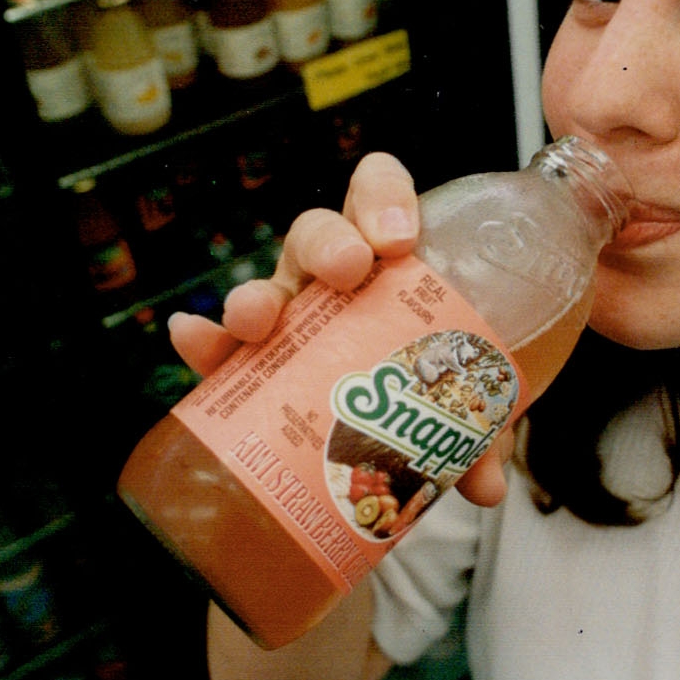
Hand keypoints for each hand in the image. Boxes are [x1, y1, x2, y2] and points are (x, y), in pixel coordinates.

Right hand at [164, 151, 515, 507]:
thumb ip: (482, 432)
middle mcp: (333, 279)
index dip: (383, 197)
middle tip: (349, 271)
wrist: (388, 437)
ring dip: (259, 297)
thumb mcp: (467, 404)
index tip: (400, 239)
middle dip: (329, 244)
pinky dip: (204, 342)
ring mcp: (292, 317)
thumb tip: (488, 485)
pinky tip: (191, 339)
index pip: (379, 194)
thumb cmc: (434, 389)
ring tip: (257, 319)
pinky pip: (223, 348)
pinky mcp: (254, 363)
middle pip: (320, 235)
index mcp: (390, 260)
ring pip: (270, 287)